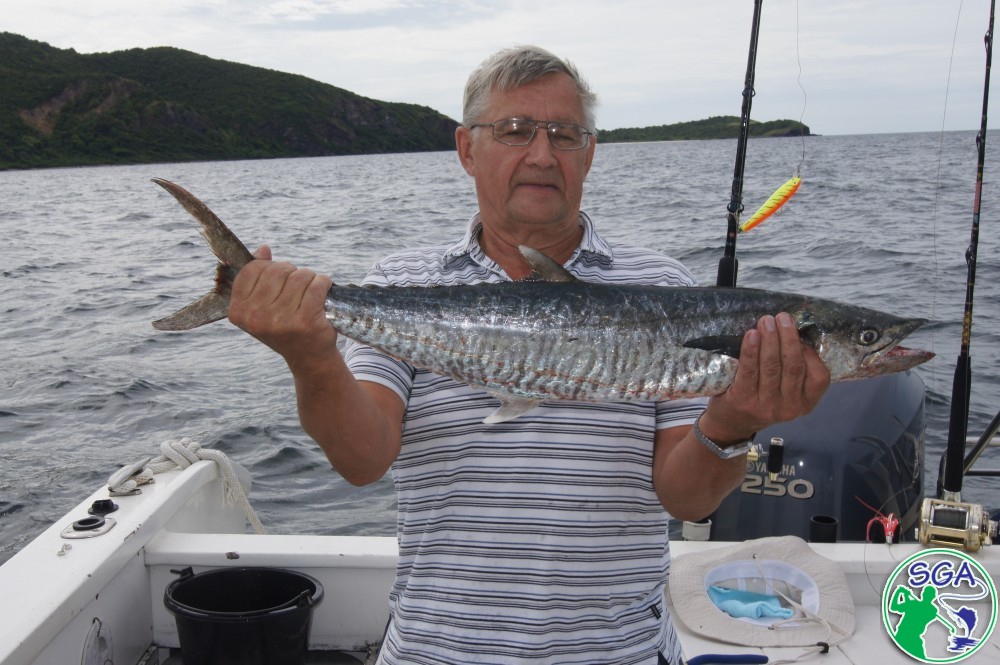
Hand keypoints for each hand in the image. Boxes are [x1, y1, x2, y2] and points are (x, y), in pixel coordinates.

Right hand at [228, 245, 336, 366]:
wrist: (308, 357)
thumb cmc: (284, 326)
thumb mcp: (262, 306)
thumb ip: (258, 277)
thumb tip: (263, 249)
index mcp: (239, 311)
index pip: (252, 270)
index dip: (268, 267)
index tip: (278, 279)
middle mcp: (256, 317)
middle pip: (277, 269)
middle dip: (291, 272)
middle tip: (298, 287)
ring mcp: (280, 320)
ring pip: (299, 275)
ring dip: (309, 278)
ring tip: (310, 292)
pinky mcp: (305, 321)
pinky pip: (317, 284)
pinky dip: (323, 283)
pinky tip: (323, 293)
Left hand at [701, 312, 830, 442]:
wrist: (731, 423)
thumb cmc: (762, 399)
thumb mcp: (786, 393)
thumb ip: (793, 371)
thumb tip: (793, 331)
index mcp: (805, 403)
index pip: (820, 377)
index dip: (810, 353)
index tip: (799, 334)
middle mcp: (789, 408)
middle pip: (793, 367)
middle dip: (788, 338)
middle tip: (783, 317)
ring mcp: (766, 406)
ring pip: (772, 367)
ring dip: (770, 340)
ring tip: (766, 321)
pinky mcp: (743, 401)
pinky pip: (749, 371)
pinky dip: (750, 351)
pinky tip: (751, 335)